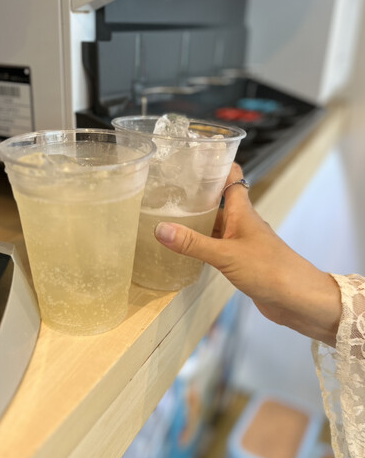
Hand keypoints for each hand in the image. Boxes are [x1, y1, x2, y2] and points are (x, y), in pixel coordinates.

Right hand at [154, 163, 341, 346]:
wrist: (297, 299)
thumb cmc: (269, 269)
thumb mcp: (226, 255)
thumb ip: (193, 243)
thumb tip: (160, 229)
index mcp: (243, 212)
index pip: (231, 178)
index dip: (217, 165)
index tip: (194, 157)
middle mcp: (243, 223)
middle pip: (219, 202)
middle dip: (197, 196)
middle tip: (168, 191)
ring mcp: (243, 242)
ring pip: (216, 226)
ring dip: (198, 222)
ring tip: (169, 217)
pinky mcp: (242, 261)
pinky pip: (218, 247)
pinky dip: (203, 245)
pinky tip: (187, 249)